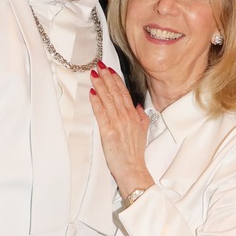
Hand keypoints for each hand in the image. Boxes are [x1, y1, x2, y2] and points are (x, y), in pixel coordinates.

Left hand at [89, 64, 151, 196]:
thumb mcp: (143, 132)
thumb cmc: (135, 153)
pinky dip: (96, 102)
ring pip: (108, 99)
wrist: (133, 169)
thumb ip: (141, 117)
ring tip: (94, 74)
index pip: (124, 93)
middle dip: (107, 77)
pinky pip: (101, 113)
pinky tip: (92, 93)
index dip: (116, 80)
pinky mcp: (108, 131)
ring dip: (100, 85)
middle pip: (116, 92)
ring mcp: (118, 123)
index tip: (110, 70)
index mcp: (134, 116)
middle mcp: (126, 117)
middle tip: (100, 65)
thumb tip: (138, 107)